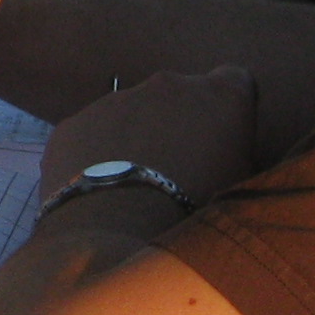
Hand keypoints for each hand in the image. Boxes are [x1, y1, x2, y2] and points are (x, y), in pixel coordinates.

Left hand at [36, 66, 263, 211]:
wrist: (115, 233)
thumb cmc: (195, 211)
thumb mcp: (239, 184)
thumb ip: (235, 153)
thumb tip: (226, 152)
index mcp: (219, 95)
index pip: (233, 81)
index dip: (227, 107)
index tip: (220, 135)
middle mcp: (168, 84)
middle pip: (176, 95)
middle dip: (176, 121)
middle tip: (175, 167)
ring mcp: (115, 100)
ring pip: (129, 113)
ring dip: (133, 137)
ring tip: (133, 186)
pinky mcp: (75, 122)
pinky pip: (90, 134)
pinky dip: (95, 153)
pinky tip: (100, 190)